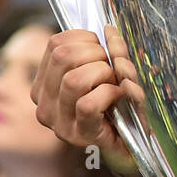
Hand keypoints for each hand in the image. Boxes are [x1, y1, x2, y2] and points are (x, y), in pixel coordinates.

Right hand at [32, 25, 142, 170]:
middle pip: (63, 57)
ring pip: (74, 80)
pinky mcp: (79, 135)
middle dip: (97, 54)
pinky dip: (111, 93)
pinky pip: (89, 104)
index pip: (55, 44)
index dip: (86, 39)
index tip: (102, 50)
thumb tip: (108, 29)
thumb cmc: (119, 107)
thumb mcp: (114, 73)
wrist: (131, 147)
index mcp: (45, 83)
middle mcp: (44, 102)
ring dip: (104, 73)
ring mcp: (59, 121)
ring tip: (115, 82)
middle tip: (112, 68)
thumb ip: (111, 52)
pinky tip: (119, 96)